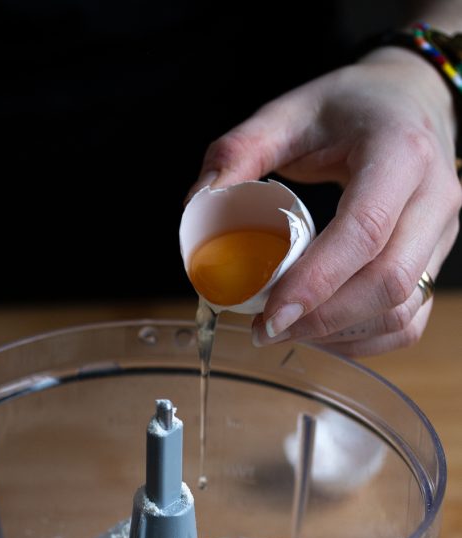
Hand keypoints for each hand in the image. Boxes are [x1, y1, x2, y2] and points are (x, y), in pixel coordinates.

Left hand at [187, 47, 461, 355]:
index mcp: (399, 151)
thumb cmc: (349, 109)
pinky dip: (362, 340)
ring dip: (339, 335)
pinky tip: (321, 332)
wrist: (411, 100)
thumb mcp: (288, 112)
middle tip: (265, 330)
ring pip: (402, 311)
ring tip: (287, 330)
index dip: (316, 282)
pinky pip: (409, 323)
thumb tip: (196, 211)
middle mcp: (434, 195)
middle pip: (389, 282)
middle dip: (322, 319)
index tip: (269, 315)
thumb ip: (238, 153)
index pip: (364, 230)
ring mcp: (442, 234)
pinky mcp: (437, 262)